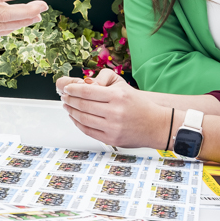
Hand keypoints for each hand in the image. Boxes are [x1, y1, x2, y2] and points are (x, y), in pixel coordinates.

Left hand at [55, 68, 169, 149]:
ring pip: (83, 119)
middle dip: (69, 100)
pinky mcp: (111, 139)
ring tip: (67, 106)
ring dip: (71, 112)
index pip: (87, 92)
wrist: (155, 124)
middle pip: (83, 105)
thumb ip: (103, 81)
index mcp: (117, 96)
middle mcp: (115, 112)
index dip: (73, 90)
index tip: (66, 89)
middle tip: (64, 97)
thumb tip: (82, 84)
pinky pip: (88, 131)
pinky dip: (78, 124)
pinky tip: (75, 118)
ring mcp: (112, 127)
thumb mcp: (123, 86)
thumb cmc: (138, 104)